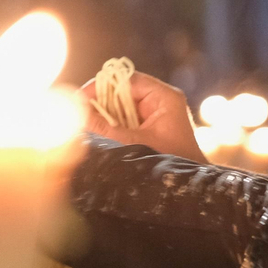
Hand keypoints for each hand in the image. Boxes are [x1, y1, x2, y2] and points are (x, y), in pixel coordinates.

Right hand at [79, 72, 205, 162]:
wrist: (188, 187)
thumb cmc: (169, 163)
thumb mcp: (133, 144)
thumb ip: (105, 128)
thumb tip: (78, 113)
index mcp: (165, 97)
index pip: (127, 79)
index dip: (102, 86)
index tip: (80, 98)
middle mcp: (160, 100)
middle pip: (122, 90)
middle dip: (100, 100)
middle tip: (78, 111)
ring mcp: (155, 112)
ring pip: (121, 104)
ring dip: (103, 112)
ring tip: (84, 121)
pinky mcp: (149, 125)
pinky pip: (124, 117)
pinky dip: (110, 122)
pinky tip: (97, 129)